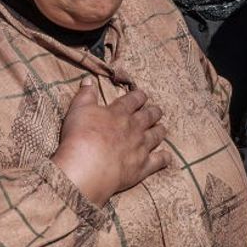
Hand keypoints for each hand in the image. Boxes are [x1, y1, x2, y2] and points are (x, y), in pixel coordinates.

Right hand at [51, 79, 168, 205]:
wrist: (86, 167)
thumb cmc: (80, 136)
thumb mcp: (78, 109)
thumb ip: (85, 94)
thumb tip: (89, 79)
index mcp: (119, 113)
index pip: (132, 100)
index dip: (139, 96)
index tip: (143, 95)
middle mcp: (133, 128)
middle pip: (148, 117)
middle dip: (153, 112)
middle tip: (157, 110)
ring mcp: (140, 147)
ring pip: (155, 136)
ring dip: (159, 131)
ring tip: (162, 128)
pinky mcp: (142, 166)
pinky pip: (158, 161)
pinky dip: (164, 157)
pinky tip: (167, 156)